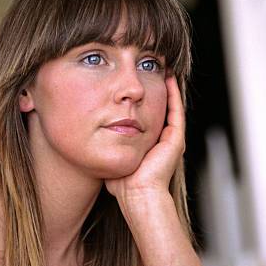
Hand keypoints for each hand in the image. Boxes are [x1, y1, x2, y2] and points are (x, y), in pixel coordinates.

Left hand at [105, 75, 184, 201]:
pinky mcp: (176, 140)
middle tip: (151, 71)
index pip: (148, 118)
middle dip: (156, 91)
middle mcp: (163, 142)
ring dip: (168, 88)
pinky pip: (176, 111)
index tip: (134, 86)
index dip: (143, 102)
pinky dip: (174, 94)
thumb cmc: (122, 185)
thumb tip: (89, 138)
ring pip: (171, 107)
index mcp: (150, 146)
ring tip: (163, 68)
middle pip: (160, 110)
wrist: (137, 196)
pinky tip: (168, 78)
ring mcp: (171, 141)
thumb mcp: (112, 159)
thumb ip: (105, 148)